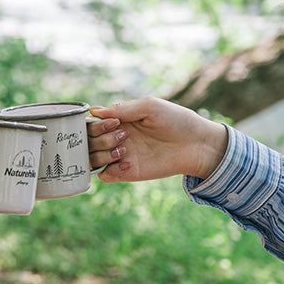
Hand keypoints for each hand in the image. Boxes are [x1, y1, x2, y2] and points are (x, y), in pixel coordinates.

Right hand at [87, 97, 227, 182]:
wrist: (196, 144)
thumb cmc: (175, 120)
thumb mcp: (149, 107)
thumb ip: (122, 109)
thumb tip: (94, 111)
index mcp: (119, 120)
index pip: (91, 123)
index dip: (94, 124)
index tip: (113, 123)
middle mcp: (116, 138)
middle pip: (87, 142)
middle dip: (99, 138)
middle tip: (122, 135)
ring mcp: (121, 156)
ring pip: (92, 159)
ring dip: (101, 154)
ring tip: (123, 149)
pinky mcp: (128, 172)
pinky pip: (105, 176)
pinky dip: (109, 170)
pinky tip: (127, 164)